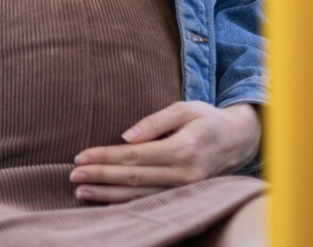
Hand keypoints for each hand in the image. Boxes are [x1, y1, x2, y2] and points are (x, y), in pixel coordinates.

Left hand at [69, 102, 260, 203]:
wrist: (239, 140)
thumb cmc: (207, 119)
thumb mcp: (183, 109)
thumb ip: (154, 122)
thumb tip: (126, 137)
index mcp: (183, 148)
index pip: (135, 156)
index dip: (105, 157)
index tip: (80, 157)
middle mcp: (185, 174)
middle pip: (134, 178)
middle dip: (100, 177)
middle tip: (73, 176)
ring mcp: (187, 190)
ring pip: (140, 195)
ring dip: (108, 195)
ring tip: (82, 192)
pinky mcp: (185, 197)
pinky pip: (151, 202)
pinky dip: (126, 203)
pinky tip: (106, 202)